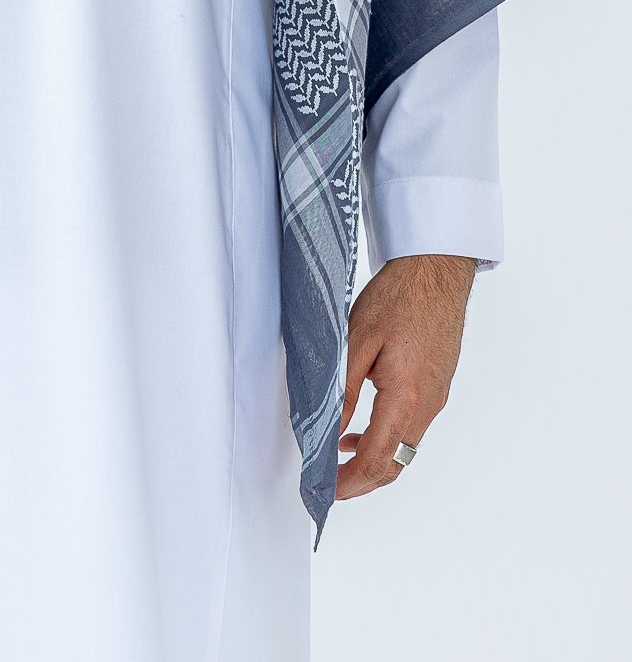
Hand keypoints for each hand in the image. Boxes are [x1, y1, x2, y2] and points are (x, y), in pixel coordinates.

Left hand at [335, 252, 475, 499]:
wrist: (437, 270)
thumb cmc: (399, 297)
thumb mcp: (357, 341)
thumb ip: (344, 391)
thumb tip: (328, 431)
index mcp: (406, 397)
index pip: (376, 461)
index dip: (348, 483)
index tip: (324, 491)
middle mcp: (427, 404)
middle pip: (395, 464)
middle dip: (360, 482)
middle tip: (328, 484)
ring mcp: (436, 397)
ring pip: (404, 448)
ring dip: (373, 460)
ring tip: (337, 455)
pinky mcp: (437, 385)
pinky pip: (412, 427)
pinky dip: (386, 438)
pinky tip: (361, 426)